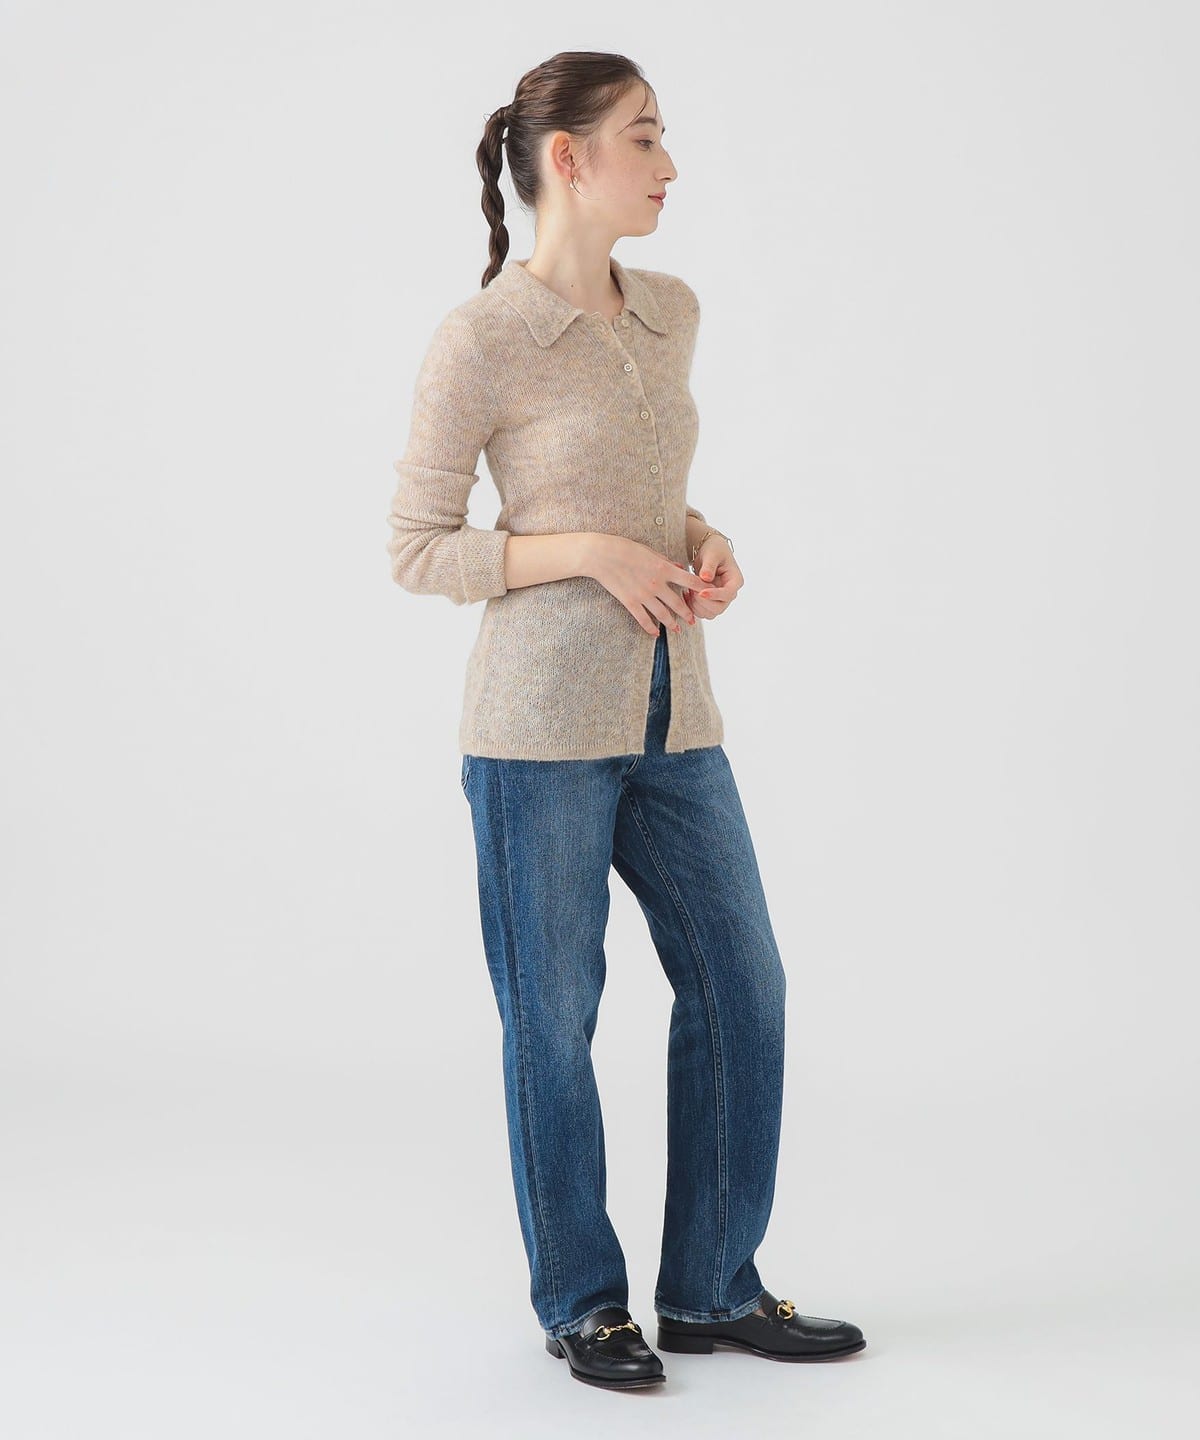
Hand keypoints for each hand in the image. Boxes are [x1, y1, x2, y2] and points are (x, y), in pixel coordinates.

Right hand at [585, 534, 701, 636]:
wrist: (601, 555)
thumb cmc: (624, 548)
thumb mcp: (649, 551)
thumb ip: (665, 561)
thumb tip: (679, 567)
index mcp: (664, 568)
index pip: (689, 581)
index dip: (701, 589)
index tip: (708, 594)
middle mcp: (657, 584)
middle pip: (678, 603)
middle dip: (687, 614)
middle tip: (693, 621)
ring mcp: (643, 595)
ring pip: (663, 615)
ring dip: (672, 624)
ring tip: (678, 630)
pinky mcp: (630, 602)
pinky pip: (643, 619)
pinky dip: (650, 628)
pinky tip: (656, 634)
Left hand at [683, 537, 740, 619]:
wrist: (709, 553)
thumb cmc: (713, 550)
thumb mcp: (711, 554)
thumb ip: (709, 566)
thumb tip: (706, 577)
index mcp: (735, 581)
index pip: (728, 594)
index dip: (714, 595)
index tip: (700, 592)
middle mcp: (730, 593)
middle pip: (718, 608)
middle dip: (702, 601)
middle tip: (691, 588)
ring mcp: (720, 600)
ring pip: (709, 614)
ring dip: (696, 605)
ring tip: (689, 589)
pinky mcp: (711, 604)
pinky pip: (701, 613)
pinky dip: (692, 607)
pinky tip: (686, 594)